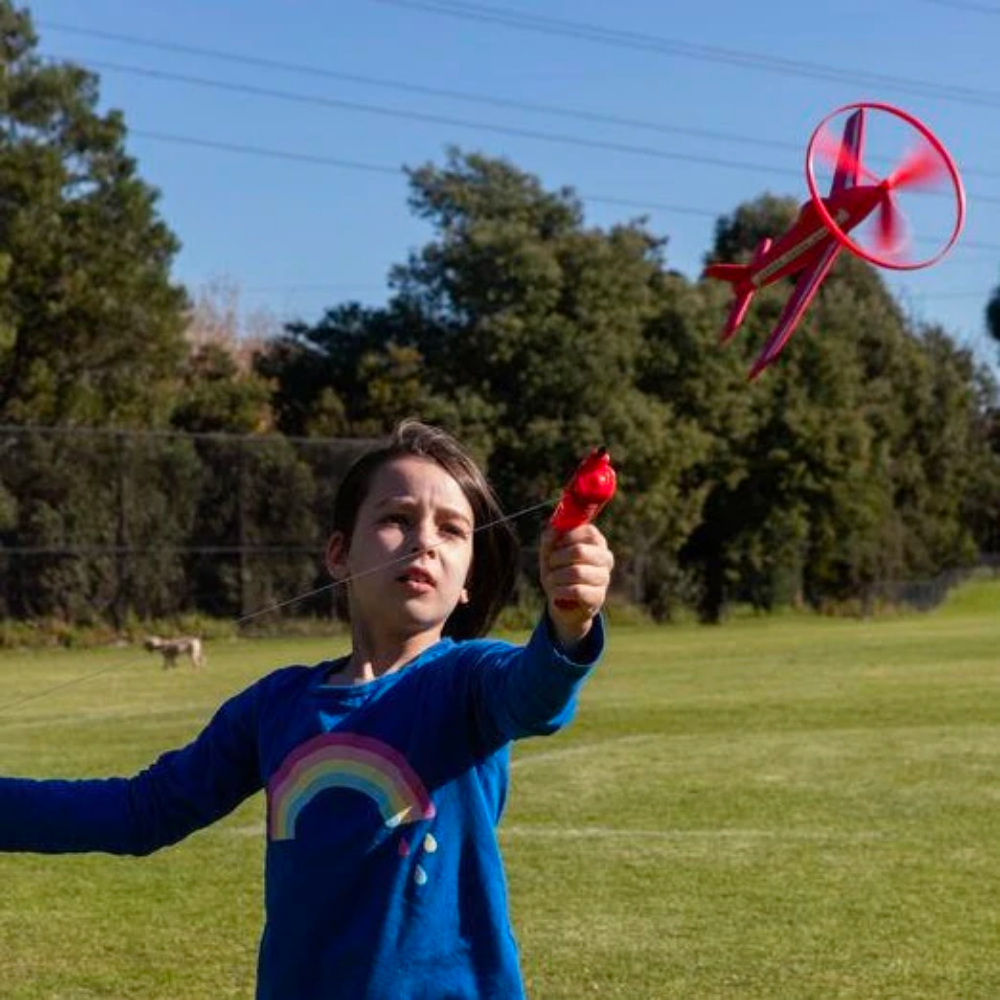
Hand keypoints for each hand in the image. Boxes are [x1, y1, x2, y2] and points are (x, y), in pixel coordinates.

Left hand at [539, 524, 613, 650]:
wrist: (562, 602)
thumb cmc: (558, 571)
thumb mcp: (550, 553)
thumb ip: (550, 538)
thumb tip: (553, 529)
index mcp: (597, 542)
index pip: (589, 532)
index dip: (567, 537)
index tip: (556, 545)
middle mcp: (605, 558)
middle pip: (580, 551)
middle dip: (558, 558)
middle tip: (551, 564)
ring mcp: (604, 578)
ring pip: (576, 572)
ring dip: (557, 576)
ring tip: (552, 580)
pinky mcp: (598, 596)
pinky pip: (577, 591)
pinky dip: (560, 591)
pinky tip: (556, 592)